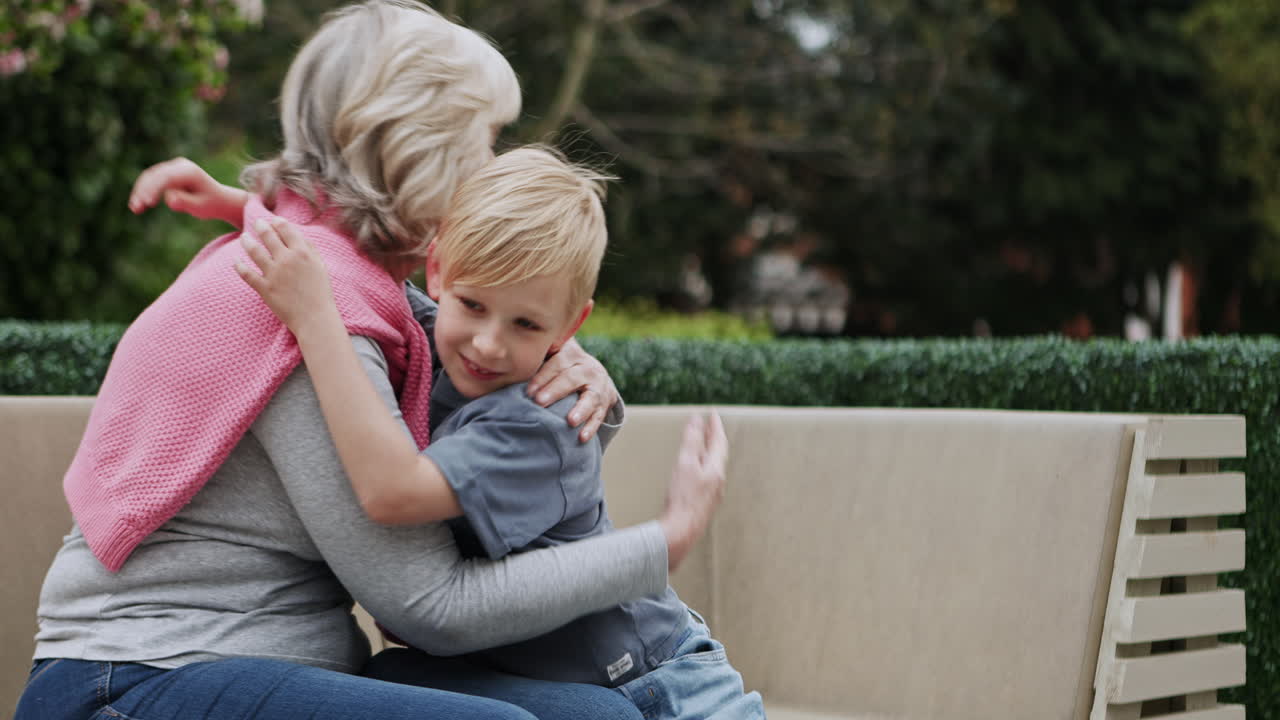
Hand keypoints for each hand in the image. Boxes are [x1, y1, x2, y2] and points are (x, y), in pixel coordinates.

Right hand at [128, 157, 248, 224]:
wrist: (219, 199)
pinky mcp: (167, 173)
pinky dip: (143, 191)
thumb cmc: (211, 204)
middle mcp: (180, 165)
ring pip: (150, 177)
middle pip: (155, 175)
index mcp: (189, 171)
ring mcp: (173, 167)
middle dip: (143, 191)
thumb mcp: (200, 207)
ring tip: (135, 209)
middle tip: (136, 208)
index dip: (154, 189)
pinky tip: (138, 205)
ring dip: (140, 191)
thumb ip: (185, 202)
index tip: (147, 203)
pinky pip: (151, 180)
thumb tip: (170, 199)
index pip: (167, 177)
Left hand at [234, 218, 336, 338]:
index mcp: (302, 252)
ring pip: (255, 251)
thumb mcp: (321, 267)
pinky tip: (236, 261)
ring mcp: (274, 273)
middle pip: (268, 236)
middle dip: (261, 226)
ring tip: (244, 237)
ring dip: (247, 242)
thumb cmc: (321, 293)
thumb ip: (310, 250)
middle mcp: (286, 259)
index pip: (286, 229)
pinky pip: (247, 274)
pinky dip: (239, 266)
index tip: (274, 220)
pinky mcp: (264, 288)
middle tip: (257, 222)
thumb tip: (299, 236)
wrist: (315, 318)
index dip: (278, 222)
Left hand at [527, 338, 620, 442]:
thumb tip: (504, 358)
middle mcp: (587, 368)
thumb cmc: (563, 368)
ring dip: (580, 409)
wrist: (595, 376)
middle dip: (555, 391)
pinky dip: (591, 427)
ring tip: (570, 421)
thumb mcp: (553, 356)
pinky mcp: (604, 403)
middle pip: (571, 378)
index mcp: (571, 355)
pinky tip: (582, 437)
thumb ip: (537, 358)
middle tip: (540, 402)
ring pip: (590, 397)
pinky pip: (599, 416)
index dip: (542, 377)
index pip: (557, 364)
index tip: (528, 392)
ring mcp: (598, 386)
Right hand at [659, 412, 727, 571]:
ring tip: (703, 446)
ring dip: (708, 453)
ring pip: (713, 468)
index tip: (713, 414)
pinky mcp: (703, 505)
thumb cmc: (683, 498)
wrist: (681, 532)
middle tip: (709, 426)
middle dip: (714, 439)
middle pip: (719, 455)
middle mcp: (718, 482)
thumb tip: (697, 419)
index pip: (719, 442)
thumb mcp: (685, 463)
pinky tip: (694, 473)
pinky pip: (707, 479)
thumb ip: (692, 441)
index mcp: (716, 470)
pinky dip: (702, 467)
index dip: (716, 426)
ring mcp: (712, 495)